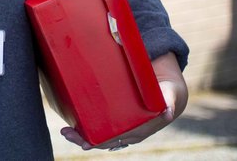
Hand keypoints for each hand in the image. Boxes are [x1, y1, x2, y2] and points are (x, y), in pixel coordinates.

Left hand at [60, 52, 187, 150]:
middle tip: (66, 133)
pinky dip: (89, 130)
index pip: (117, 139)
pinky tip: (75, 126)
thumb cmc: (168, 92)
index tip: (86, 143)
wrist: (169, 92)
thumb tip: (168, 113)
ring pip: (102, 138)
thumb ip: (169, 102)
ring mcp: (125, 129)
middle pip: (105, 141)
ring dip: (83, 137)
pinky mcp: (121, 122)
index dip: (101, 142)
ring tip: (66, 132)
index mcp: (141, 129)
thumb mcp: (170, 95)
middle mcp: (131, 132)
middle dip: (85, 140)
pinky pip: (104, 130)